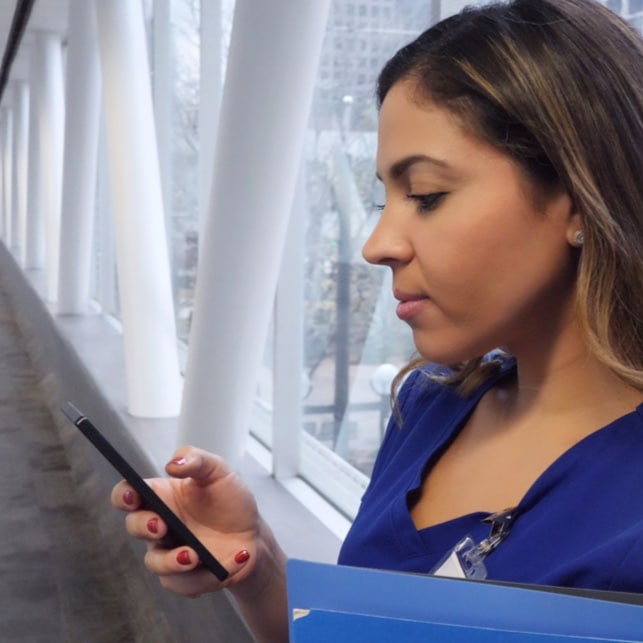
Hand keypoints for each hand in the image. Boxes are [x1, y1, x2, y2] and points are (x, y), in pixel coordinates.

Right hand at [111, 446, 263, 597]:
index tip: (132, 495)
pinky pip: (183, 583)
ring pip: (155, 562)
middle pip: (134, 526)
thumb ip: (197, 460)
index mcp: (162, 497)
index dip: (123, 495)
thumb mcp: (219, 471)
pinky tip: (233, 560)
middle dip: (143, 526)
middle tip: (162, 525)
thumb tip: (172, 464)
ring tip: (196, 555)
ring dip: (172, 561)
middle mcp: (160, 525)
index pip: (128, 494)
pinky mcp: (184, 579)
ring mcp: (169, 553)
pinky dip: (207, 576)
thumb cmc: (230, 500)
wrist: (253, 535)